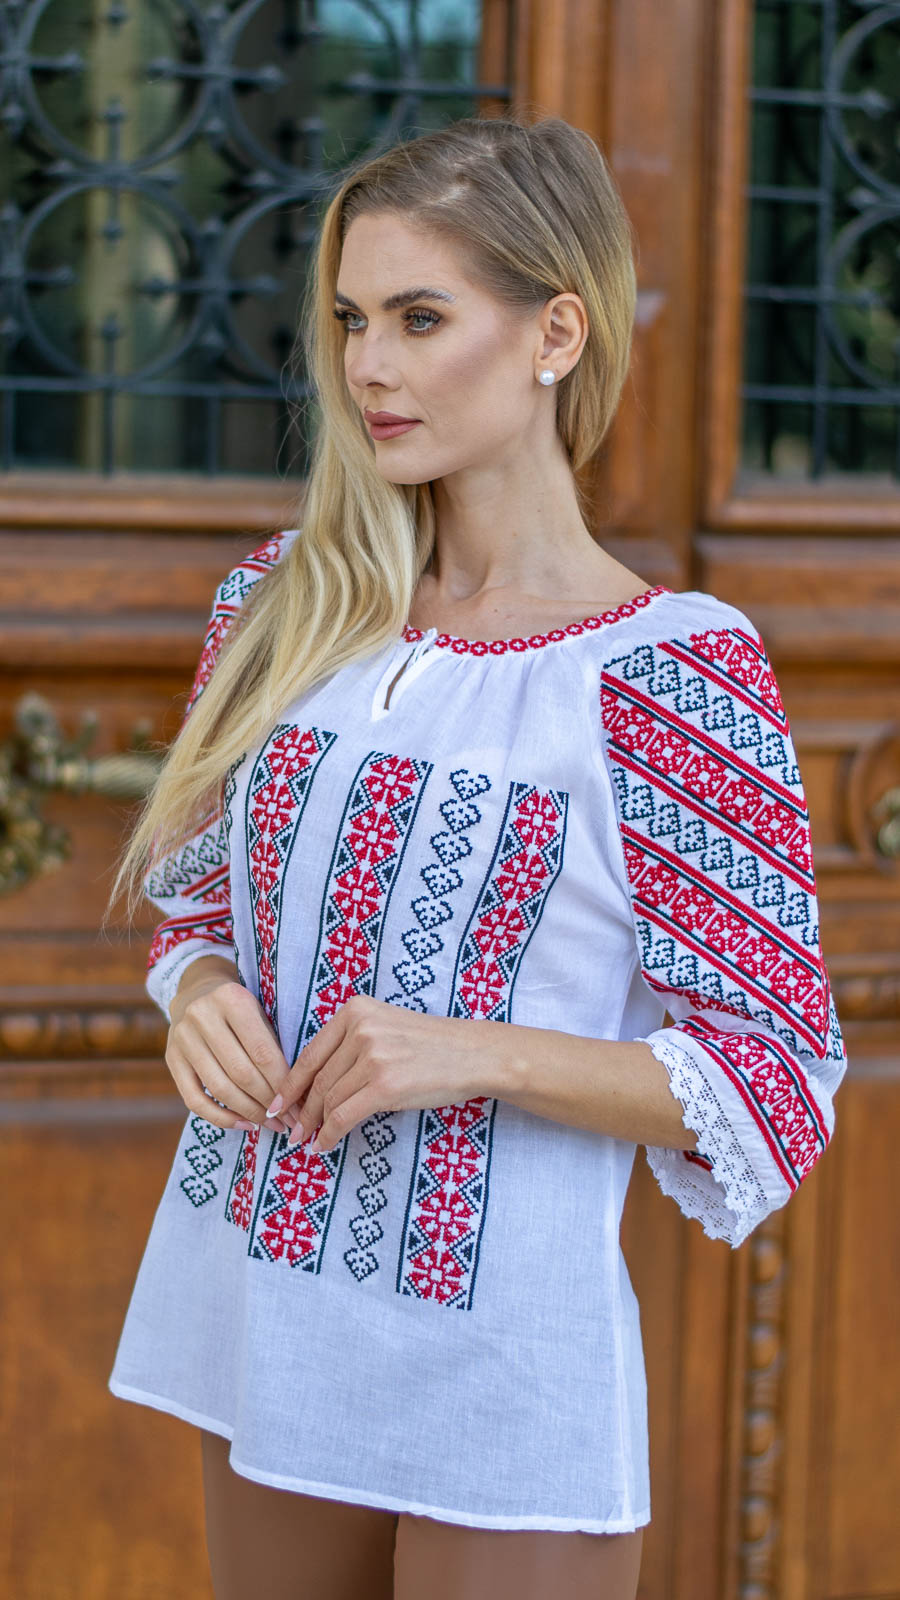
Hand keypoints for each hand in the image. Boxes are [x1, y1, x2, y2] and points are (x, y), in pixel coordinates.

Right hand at [166, 974, 297, 1133]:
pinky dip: (221, 1118)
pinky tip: (244, 1124)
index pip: (262, 1052)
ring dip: (249, 1113)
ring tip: (271, 1123)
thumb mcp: (260, 1013)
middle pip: (241, 1073)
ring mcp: (182, 1039)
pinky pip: (194, 1100)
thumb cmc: (240, 1009)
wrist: (196, 993)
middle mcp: (202, 1016)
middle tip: (289, 1119)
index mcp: (232, 999)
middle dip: (268, 1101)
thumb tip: (298, 1094)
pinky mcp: (171, 1059)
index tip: (298, 1105)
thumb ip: (274, 1046)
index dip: (282, 1084)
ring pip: (219, 1088)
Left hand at [267, 994, 496, 1152]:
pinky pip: (344, 1116)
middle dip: (302, 1110)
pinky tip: (324, 1145)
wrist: (474, 1054)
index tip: (277, 1104)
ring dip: (315, 1125)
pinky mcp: (386, 1085)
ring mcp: (373, 1057)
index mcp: (355, 1011)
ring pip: (329, 1099)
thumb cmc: (431, 1046)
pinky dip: (329, 1134)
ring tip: (309, 1141)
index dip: (290, 1084)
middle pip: (318, 1079)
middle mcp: (360, 1029)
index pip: (311, 1054)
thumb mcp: (385, 1028)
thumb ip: (351, 1046)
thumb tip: (315, 1085)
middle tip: (292, 1130)